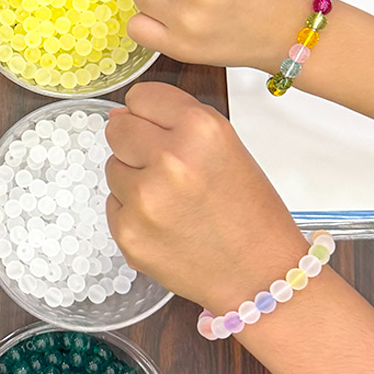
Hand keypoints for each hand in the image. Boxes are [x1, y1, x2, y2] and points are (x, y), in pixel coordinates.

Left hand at [104, 83, 305, 310]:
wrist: (261, 277)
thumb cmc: (249, 212)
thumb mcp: (225, 146)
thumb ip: (173, 121)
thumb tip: (120, 114)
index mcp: (201, 129)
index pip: (141, 96)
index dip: (149, 113)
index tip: (159, 128)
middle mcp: (170, 159)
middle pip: (117, 128)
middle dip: (134, 142)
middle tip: (163, 166)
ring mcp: (144, 199)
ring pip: (112, 167)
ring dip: (134, 179)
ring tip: (172, 200)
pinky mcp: (128, 233)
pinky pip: (113, 204)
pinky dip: (133, 212)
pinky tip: (166, 225)